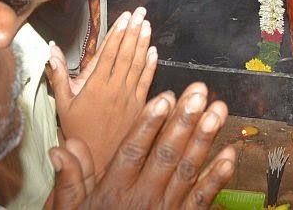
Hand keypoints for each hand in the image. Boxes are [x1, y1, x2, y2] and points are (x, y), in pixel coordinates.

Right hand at [48, 7, 158, 172]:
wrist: (96, 159)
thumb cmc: (76, 130)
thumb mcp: (63, 104)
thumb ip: (58, 75)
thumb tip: (51, 48)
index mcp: (95, 85)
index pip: (109, 53)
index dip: (118, 33)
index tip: (125, 16)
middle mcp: (114, 88)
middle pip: (126, 53)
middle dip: (133, 30)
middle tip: (140, 12)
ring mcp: (129, 97)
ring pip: (138, 64)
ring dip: (143, 43)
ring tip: (147, 24)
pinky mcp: (139, 106)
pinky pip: (147, 82)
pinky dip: (151, 66)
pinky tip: (154, 51)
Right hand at [48, 84, 236, 209]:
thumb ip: (71, 180)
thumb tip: (62, 148)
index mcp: (114, 191)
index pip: (133, 151)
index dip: (149, 124)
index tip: (164, 98)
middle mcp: (142, 198)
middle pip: (166, 154)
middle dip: (184, 120)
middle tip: (199, 92)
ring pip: (188, 171)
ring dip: (205, 139)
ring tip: (218, 111)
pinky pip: (202, 199)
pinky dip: (218, 177)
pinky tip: (230, 154)